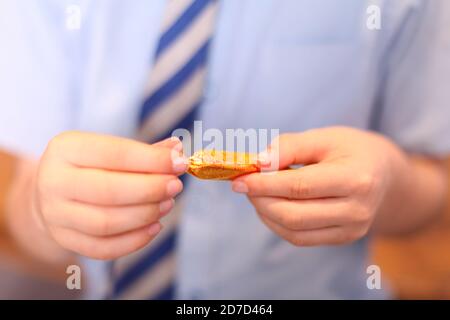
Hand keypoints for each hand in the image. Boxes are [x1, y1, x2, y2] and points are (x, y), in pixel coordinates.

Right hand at [33, 132, 186, 259]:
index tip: (180, 163)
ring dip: (145, 215)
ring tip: (167, 204)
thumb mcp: (110, 149)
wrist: (54, 190)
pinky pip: (102, 248)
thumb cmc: (91, 166)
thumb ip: (145, 151)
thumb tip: (177, 151)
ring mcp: (55, 214)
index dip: (151, 160)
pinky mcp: (64, 239)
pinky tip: (154, 226)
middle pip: (108, 191)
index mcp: (66, 149)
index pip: (114, 154)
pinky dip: (134, 240)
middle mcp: (53, 181)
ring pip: (106, 222)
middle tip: (175, 186)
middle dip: (150, 189)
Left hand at [232, 127, 402, 245]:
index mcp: (356, 179)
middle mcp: (357, 210)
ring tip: (257, 193)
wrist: (383, 173)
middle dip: (260, 200)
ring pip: (294, 231)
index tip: (239, 178)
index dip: (264, 184)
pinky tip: (270, 205)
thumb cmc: (350, 149)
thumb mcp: (322, 137)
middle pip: (294, 215)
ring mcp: (352, 229)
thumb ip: (289, 147)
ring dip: (266, 213)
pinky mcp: (343, 238)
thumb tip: (258, 163)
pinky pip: (300, 238)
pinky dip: (277, 223)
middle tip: (244, 184)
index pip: (299, 187)